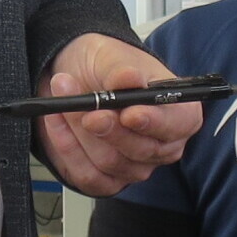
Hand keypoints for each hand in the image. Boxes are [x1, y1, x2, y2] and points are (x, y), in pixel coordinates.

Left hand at [36, 33, 201, 196]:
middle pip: (140, 150)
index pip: (177, 124)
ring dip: (80, 131)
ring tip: (64, 99)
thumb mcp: (110, 56)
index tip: (128, 114)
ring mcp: (136, 166)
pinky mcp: (107, 180)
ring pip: (109, 163)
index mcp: (178, 111)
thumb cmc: (104, 66)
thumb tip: (129, 80)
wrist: (75, 77)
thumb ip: (120, 70)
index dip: (154, 122)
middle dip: (107, 128)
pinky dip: (67, 148)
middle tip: (86, 108)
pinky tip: (58, 122)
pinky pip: (87, 175)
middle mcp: (162, 145)